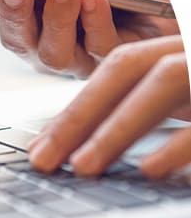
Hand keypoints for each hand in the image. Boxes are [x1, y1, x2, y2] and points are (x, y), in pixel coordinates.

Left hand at [27, 35, 190, 178]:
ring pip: (164, 81)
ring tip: (80, 166)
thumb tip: (80, 143)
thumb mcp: (185, 95)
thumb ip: (146, 106)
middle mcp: (189, 47)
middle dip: (79, 116)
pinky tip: (149, 169)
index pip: (117, 69)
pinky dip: (178, 144)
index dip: (76, 107)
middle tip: (41, 160)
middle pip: (126, 69)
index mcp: (176, 48)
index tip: (41, 146)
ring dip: (117, 127)